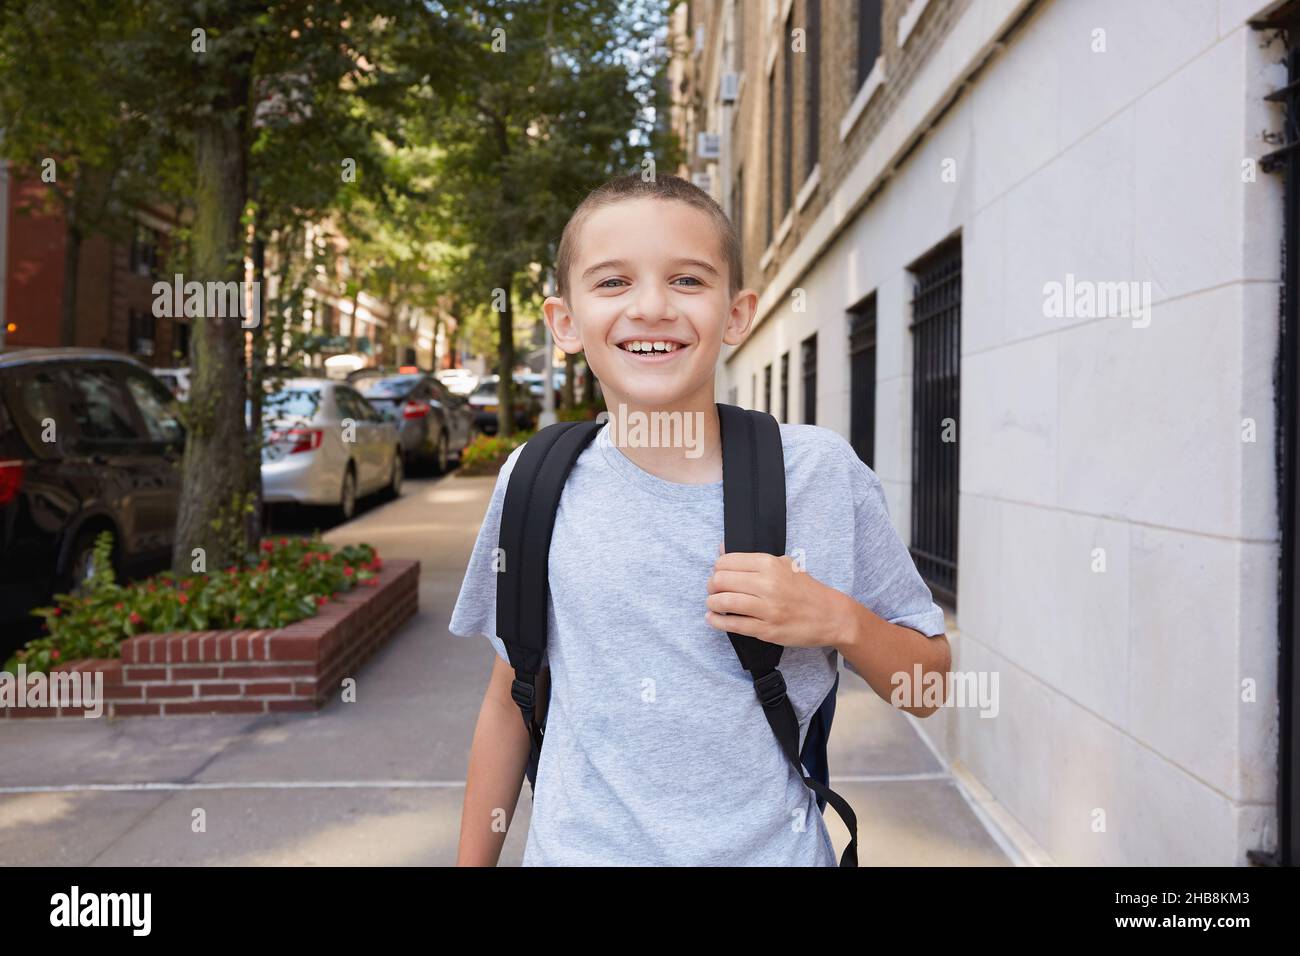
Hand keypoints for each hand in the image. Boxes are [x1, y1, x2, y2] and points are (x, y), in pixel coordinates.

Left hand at [704, 542, 847, 648]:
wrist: (830, 615)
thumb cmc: (805, 589)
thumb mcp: (784, 564)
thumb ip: (752, 559)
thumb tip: (721, 550)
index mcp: (769, 564)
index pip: (726, 562)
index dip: (717, 569)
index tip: (720, 575)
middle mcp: (767, 584)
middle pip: (720, 581)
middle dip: (712, 586)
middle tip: (714, 591)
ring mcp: (767, 608)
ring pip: (724, 602)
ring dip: (712, 604)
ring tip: (714, 605)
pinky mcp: (767, 630)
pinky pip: (733, 625)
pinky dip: (717, 621)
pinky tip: (713, 618)